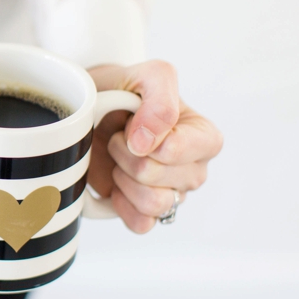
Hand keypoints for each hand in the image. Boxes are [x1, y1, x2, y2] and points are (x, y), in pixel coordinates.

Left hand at [86, 61, 222, 232]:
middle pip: (157, 176)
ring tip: (118, 159)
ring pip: (153, 203)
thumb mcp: (148, 75)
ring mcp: (173, 194)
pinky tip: (116, 184)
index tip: (131, 123)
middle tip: (118, 137)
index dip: (147, 138)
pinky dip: (121, 204)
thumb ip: (159, 98)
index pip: (179, 150)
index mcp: (203, 137)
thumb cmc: (127, 91)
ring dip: (123, 178)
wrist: (96, 110)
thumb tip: (149, 141)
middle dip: (126, 153)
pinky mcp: (148, 213)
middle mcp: (194, 169)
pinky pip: (141, 224)